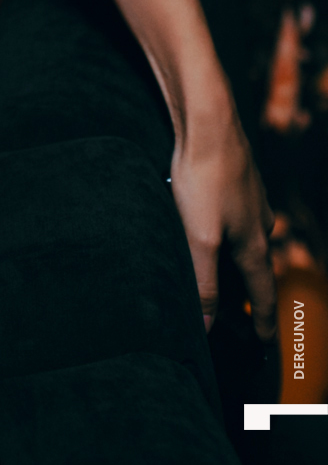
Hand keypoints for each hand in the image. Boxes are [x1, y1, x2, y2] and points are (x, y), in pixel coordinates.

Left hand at [168, 100, 275, 340]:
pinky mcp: (238, 180)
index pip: (261, 293)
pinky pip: (238, 217)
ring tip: (228, 276)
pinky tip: (216, 227)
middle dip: (252, 293)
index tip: (265, 344)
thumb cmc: (204, 176)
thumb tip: (208, 324)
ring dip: (240, 262)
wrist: (208, 119)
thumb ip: (203, 281)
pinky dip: (231, 234)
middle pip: (258, 268)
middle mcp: (260, 222)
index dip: (262, 321)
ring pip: (249, 240)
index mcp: (253, 242)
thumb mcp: (199, 237)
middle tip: (245, 316)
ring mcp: (251, 198)